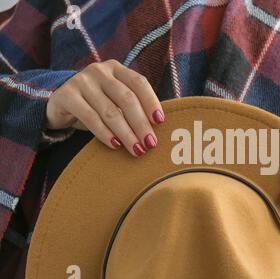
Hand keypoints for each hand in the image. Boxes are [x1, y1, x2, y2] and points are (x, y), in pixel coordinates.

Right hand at [46, 59, 163, 156]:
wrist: (59, 105)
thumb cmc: (96, 105)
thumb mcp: (114, 101)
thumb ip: (132, 107)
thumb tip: (157, 129)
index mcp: (116, 69)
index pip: (139, 83)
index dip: (151, 102)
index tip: (161, 122)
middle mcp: (100, 71)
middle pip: (127, 98)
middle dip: (141, 124)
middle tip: (150, 144)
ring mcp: (82, 81)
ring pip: (110, 110)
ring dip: (126, 133)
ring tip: (136, 149)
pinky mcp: (66, 95)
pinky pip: (90, 117)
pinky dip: (104, 133)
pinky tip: (115, 145)